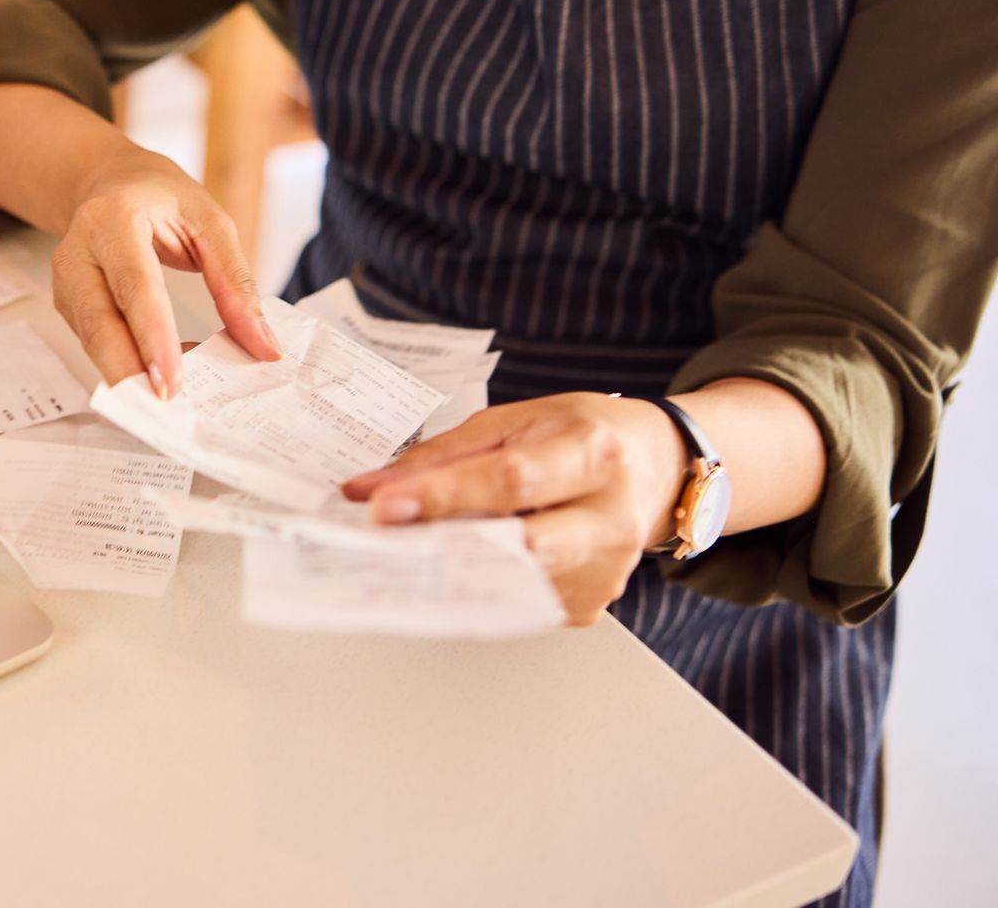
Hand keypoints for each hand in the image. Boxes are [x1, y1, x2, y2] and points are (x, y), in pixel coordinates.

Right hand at [52, 152, 280, 395]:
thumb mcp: (210, 221)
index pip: (133, 285)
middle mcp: (78, 250)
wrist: (108, 181)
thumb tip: (262, 344)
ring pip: (92, 340)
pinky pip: (95, 341)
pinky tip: (158, 374)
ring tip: (174, 397)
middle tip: (167, 408)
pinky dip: (126, 363)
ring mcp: (65, 279)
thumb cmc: (160, 196)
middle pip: (99, 323)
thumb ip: (235, 282)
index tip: (172, 381)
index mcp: (113, 218)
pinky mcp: (66, 302)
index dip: (152, 335)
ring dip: (131, 373)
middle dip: (130, 371)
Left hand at [341, 393, 690, 624]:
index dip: (444, 496)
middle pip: (520, 547)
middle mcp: (610, 519)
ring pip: (509, 585)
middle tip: (384, 543)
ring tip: (406, 554)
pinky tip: (454, 565)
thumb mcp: (514, 421)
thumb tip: (369, 490)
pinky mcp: (589, 606)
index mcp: (593, 455)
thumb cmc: (581, 434)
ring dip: (450, 572)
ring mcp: (605, 572)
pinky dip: (475, 586)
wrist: (656, 467)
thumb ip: (441, 455)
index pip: (512, 482)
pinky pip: (515, 602)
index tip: (385, 507)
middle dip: (443, 545)